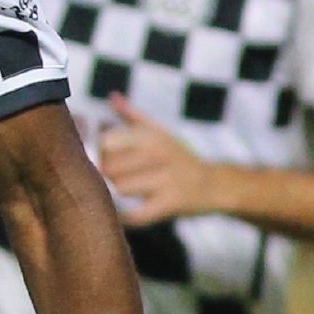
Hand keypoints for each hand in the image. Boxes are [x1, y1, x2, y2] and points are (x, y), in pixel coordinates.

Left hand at [96, 98, 216, 223]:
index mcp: (152, 135)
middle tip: (117, 176)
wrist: (213, 184)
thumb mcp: (160, 131)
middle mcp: (159, 153)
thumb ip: (132, 115)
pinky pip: (137, 214)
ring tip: (128, 190)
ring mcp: (166, 179)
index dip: (99, 152)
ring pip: (120, 188)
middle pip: (109, 167)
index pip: (106, 141)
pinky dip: (126, 217)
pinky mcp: (171, 203)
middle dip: (108, 174)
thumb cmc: (178, 157)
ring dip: (119, 193)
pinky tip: (122, 214)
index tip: (105, 156)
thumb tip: (112, 96)